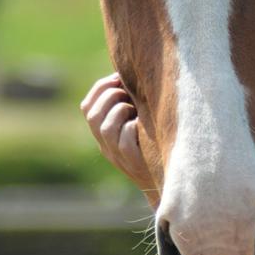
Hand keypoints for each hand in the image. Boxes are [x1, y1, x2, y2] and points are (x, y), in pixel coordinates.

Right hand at [80, 73, 156, 196]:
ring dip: (120, 110)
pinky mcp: (133, 163)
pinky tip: (141, 124)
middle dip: (110, 95)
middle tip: (129, 92)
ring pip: (105, 127)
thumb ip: (132, 103)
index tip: (119, 77)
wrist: (168, 182)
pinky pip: (124, 141)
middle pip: (92, 114)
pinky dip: (131, 128)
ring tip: (135, 109)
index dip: (100, 87)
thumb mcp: (140, 122)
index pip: (87, 106)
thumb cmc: (157, 145)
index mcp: (103, 133)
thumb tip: (133, 73)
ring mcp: (117, 155)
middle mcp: (106, 145)